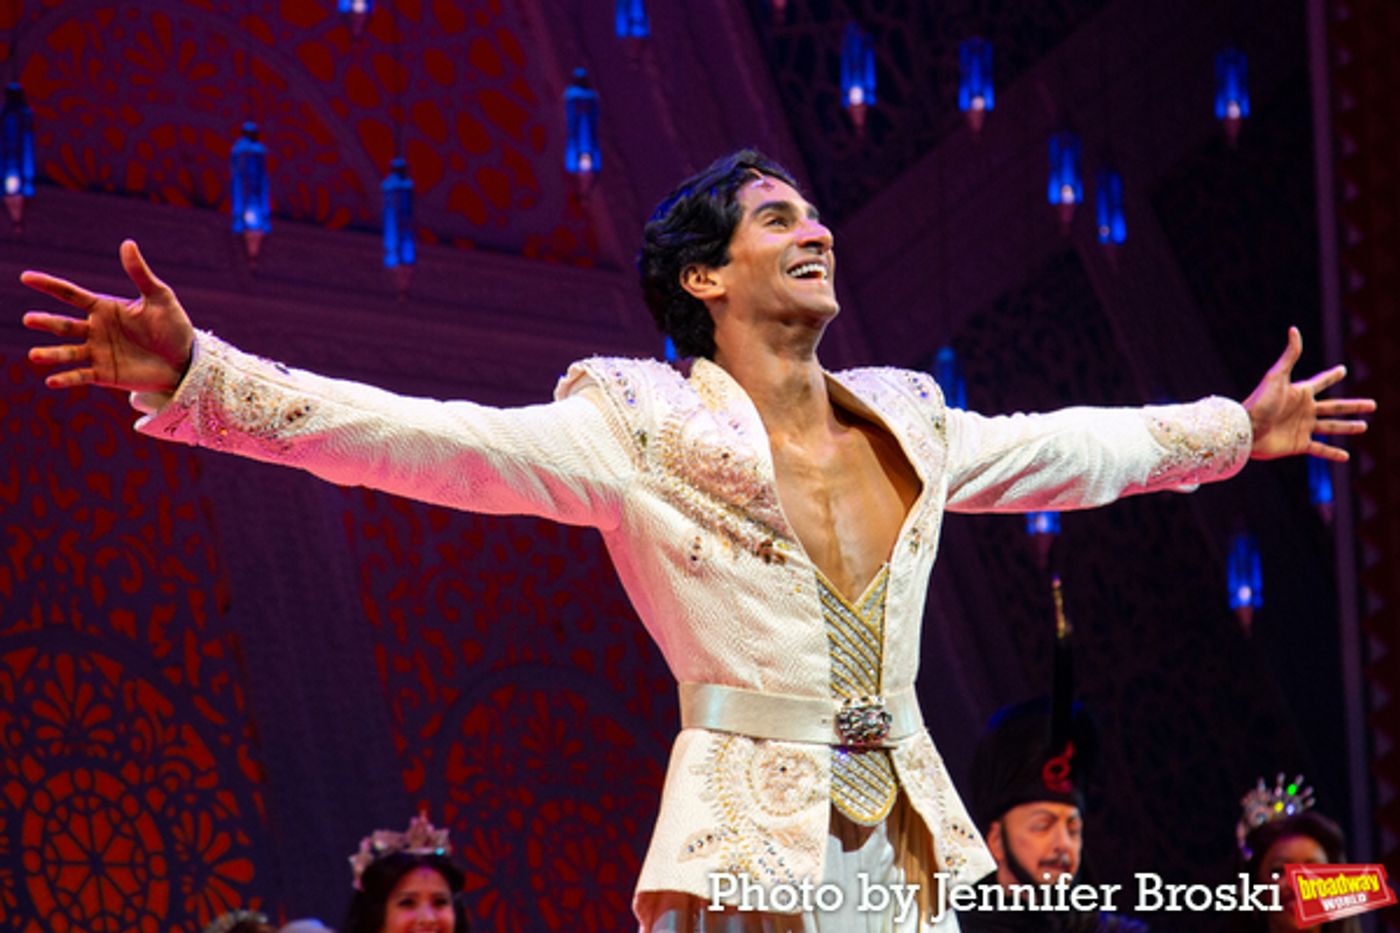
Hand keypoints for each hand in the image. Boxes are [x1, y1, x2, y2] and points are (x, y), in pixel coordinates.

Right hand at [22, 239, 194, 394]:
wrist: (185, 361)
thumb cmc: (172, 326)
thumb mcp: (160, 297)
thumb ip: (140, 274)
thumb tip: (128, 243)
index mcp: (104, 308)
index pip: (71, 294)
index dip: (49, 285)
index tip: (26, 277)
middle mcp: (95, 330)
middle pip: (65, 325)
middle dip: (46, 322)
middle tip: (29, 319)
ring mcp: (97, 353)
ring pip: (68, 352)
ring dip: (51, 354)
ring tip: (34, 355)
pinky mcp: (104, 374)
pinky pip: (81, 376)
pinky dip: (67, 378)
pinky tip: (52, 381)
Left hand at [1243, 327, 1374, 460]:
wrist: (1246, 430)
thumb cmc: (1259, 402)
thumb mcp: (1276, 376)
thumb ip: (1290, 355)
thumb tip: (1294, 329)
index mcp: (1300, 392)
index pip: (1321, 381)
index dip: (1331, 376)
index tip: (1342, 370)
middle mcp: (1303, 410)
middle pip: (1335, 406)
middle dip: (1353, 405)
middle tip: (1372, 404)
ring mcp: (1302, 428)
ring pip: (1331, 427)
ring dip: (1347, 427)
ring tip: (1364, 426)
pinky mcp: (1299, 445)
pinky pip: (1320, 449)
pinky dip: (1332, 454)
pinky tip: (1345, 456)